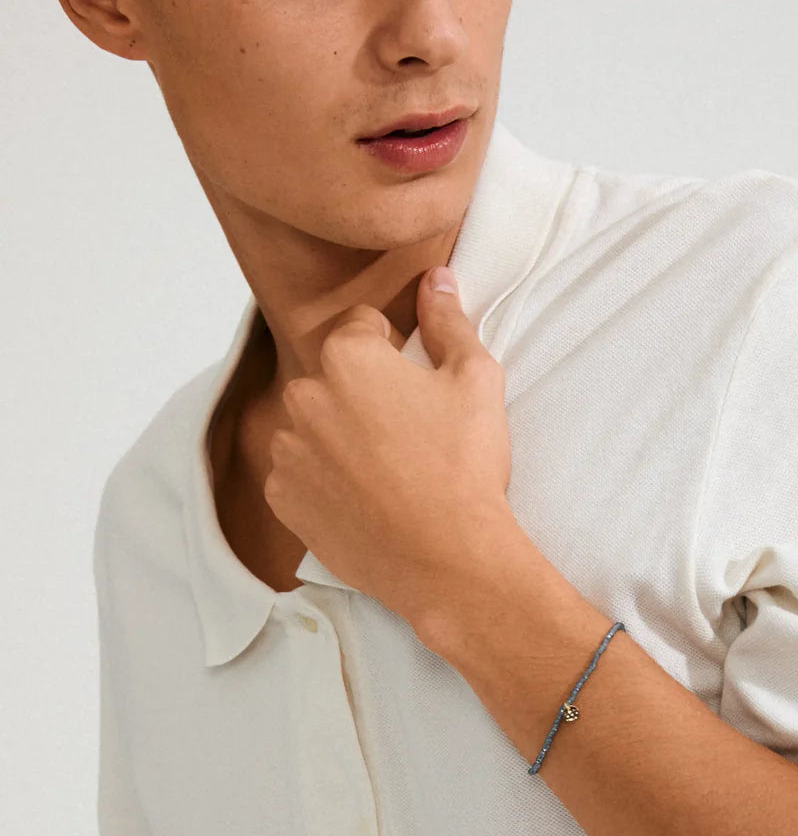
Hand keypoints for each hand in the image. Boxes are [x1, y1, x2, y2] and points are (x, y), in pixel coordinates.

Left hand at [262, 265, 515, 635]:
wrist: (447, 557)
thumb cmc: (464, 464)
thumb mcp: (475, 379)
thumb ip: (449, 320)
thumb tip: (437, 277)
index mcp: (346, 357)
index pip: (361, 326)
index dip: (393, 348)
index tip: (416, 383)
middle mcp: (303, 396)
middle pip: (332, 375)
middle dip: (361, 390)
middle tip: (408, 429)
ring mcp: (287, 451)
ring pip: (313, 423)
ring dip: (339, 434)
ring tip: (388, 467)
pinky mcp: (283, 498)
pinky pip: (299, 471)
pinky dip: (324, 477)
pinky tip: (366, 495)